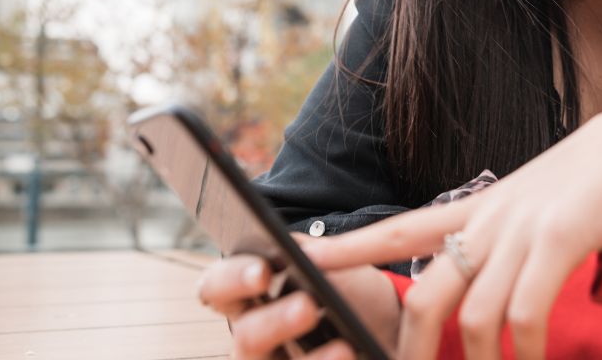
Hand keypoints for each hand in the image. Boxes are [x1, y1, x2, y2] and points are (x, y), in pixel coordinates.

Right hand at [196, 242, 400, 358]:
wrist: (384, 325)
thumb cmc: (346, 288)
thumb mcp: (330, 261)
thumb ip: (312, 252)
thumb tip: (301, 252)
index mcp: (247, 295)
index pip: (216, 287)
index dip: (232, 280)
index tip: (264, 271)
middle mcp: (252, 337)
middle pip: (245, 337)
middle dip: (274, 322)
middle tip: (307, 306)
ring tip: (344, 347)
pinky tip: (349, 355)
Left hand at [305, 109, 601, 359]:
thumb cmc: (588, 187)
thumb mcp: (531, 208)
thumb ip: (499, 240)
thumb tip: (478, 287)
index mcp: (479, 208)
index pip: (401, 229)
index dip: (350, 248)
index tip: (304, 260)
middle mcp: (491, 218)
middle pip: (428, 293)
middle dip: (414, 351)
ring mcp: (523, 228)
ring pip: (474, 314)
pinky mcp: (558, 238)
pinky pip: (524, 314)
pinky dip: (524, 353)